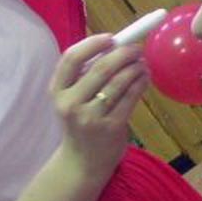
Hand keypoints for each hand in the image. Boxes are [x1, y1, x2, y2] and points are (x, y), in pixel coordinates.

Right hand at [49, 34, 148, 181]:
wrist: (81, 162)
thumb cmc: (79, 122)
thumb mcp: (71, 99)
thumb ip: (84, 75)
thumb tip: (115, 45)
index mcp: (57, 91)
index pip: (71, 59)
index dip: (92, 44)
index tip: (110, 38)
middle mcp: (70, 103)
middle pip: (100, 68)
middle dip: (123, 53)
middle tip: (136, 49)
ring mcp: (91, 117)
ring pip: (119, 82)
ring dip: (135, 67)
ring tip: (142, 63)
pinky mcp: (111, 128)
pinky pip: (130, 98)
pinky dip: (140, 83)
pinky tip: (144, 77)